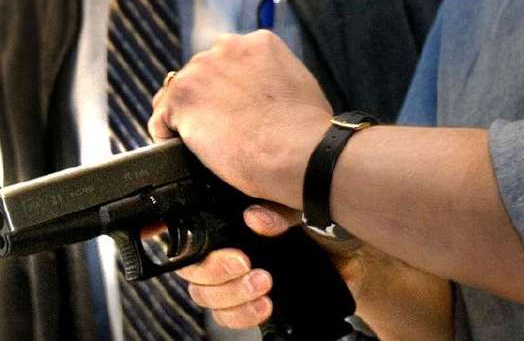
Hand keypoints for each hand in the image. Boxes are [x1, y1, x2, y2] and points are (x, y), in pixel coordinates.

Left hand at [149, 31, 332, 205]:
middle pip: (199, 74)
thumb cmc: (310, 132)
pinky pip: (160, 120)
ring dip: (184, 117)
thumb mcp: (301, 88)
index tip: (234, 111)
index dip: (225, 89)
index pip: (227, 61)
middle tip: (220, 132)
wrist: (301, 151)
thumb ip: (277, 84)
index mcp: (259, 43)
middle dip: (204, 100)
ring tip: (201, 145)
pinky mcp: (181, 98)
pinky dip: (167, 137)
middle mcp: (227, 47)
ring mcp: (201, 70)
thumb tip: (267, 105)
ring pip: (175, 94)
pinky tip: (185, 152)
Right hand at [179, 204, 450, 340]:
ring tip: (263, 287)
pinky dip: (241, 313)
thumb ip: (283, 208)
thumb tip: (258, 217)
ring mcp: (236, 279)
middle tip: (244, 265)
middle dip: (214, 271)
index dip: (165, 232)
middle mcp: (227, 247)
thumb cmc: (329, 225)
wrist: (359, 261)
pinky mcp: (250, 303)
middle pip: (191, 268)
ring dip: (229, 295)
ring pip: (205, 296)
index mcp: (231, 217)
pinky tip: (265, 304)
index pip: (187, 226)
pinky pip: (227, 317)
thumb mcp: (307, 205)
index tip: (170, 237)